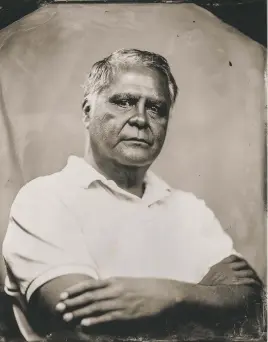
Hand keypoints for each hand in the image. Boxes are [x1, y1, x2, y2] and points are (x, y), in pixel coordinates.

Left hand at [56, 277, 179, 326]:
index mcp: (115, 280)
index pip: (91, 284)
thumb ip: (113, 285)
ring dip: (79, 312)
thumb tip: (98, 289)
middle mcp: (115, 290)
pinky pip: (108, 317)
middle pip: (89, 296)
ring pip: (96, 307)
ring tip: (66, 316)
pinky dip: (95, 320)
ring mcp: (121, 302)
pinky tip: (84, 323)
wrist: (165, 292)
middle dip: (73, 302)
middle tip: (58, 307)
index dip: (76, 290)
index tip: (64, 295)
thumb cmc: (146, 286)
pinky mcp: (127, 314)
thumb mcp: (127, 281)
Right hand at [199, 255, 261, 286]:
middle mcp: (228, 267)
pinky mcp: (236, 282)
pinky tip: (255, 284)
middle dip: (246, 267)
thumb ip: (217, 268)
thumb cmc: (207, 283)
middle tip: (249, 271)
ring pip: (247, 271)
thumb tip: (219, 268)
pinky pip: (248, 280)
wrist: (206, 290)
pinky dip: (252, 281)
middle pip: (242, 264)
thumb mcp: (211, 271)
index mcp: (221, 264)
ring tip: (254, 278)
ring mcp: (233, 274)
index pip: (233, 257)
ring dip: (251, 275)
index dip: (238, 259)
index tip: (241, 262)